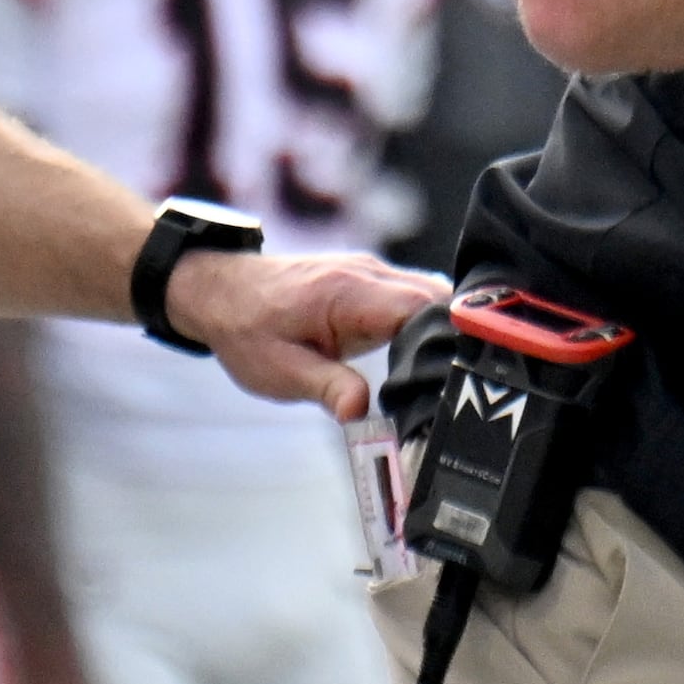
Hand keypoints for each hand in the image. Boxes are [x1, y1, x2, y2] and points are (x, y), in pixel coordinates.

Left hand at [168, 249, 447, 417]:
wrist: (222, 291)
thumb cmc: (248, 331)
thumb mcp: (281, 372)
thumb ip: (327, 389)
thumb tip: (362, 412)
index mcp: (349, 294)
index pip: (422, 306)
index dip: (449, 337)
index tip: (459, 373)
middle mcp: (368, 274)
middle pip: (438, 298)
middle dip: (456, 338)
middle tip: (460, 386)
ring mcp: (372, 271)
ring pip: (433, 292)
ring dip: (444, 329)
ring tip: (447, 376)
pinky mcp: (372, 278)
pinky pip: (416, 293)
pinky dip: (429, 320)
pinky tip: (427, 355)